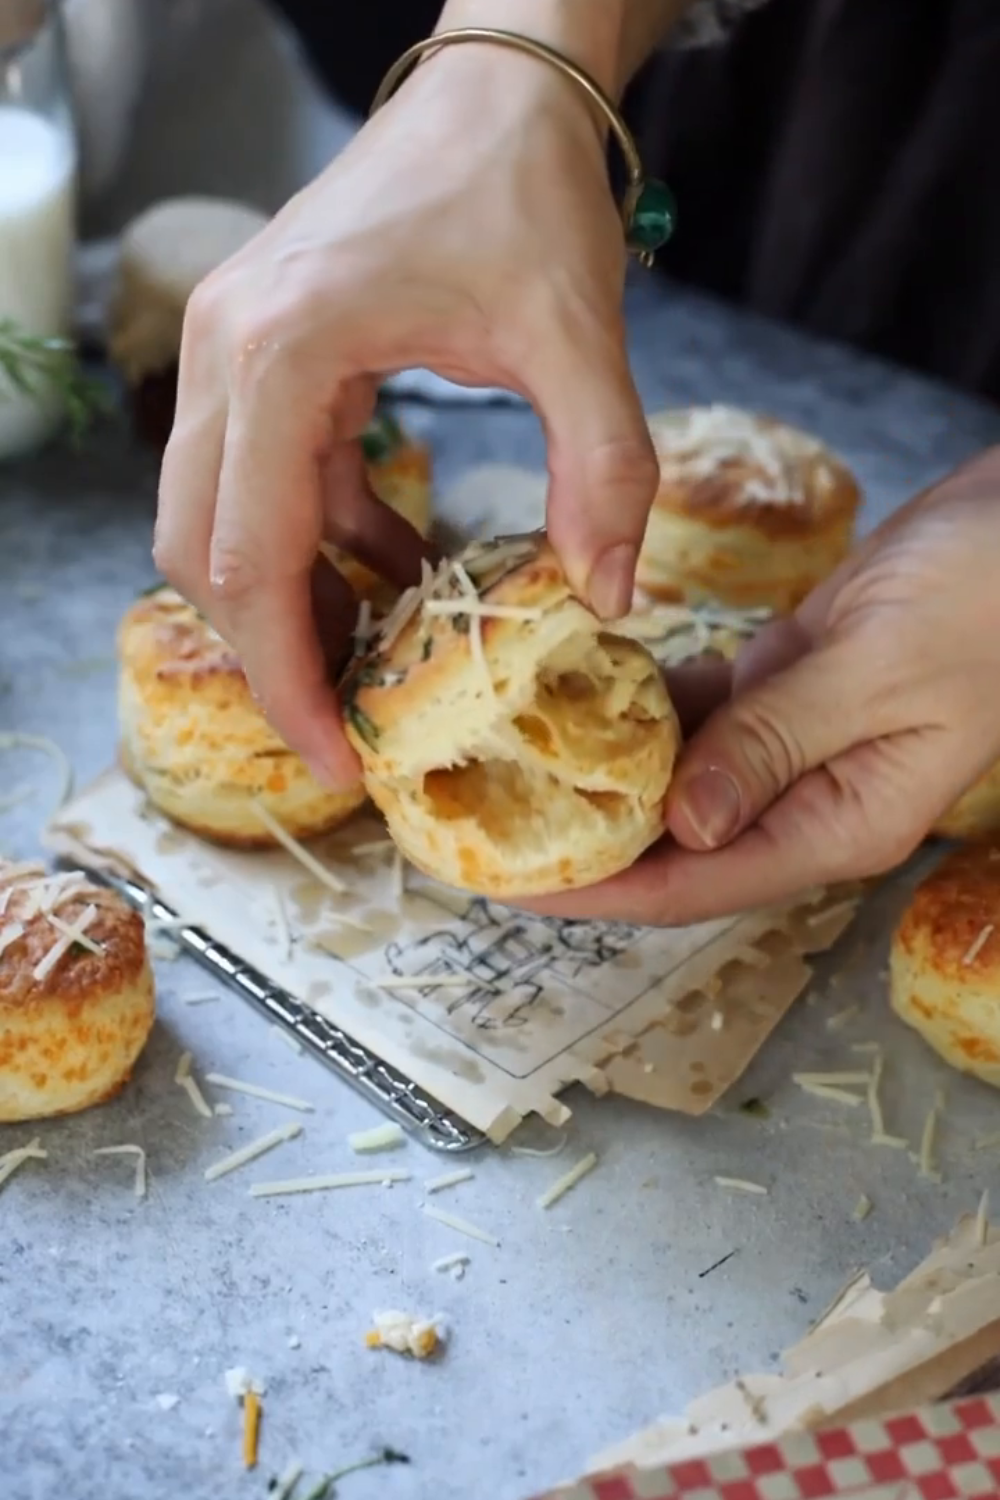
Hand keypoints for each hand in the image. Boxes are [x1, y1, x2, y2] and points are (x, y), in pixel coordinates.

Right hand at [153, 31, 656, 787]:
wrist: (500, 85)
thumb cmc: (524, 189)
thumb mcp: (578, 335)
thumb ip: (603, 470)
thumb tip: (605, 599)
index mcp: (282, 351)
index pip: (249, 555)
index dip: (286, 674)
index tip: (339, 755)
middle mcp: (226, 352)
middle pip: (203, 550)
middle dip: (271, 651)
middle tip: (351, 726)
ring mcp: (232, 350)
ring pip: (219, 521)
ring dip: (293, 597)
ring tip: (378, 656)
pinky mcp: (264, 356)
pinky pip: (268, 481)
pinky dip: (322, 540)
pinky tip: (399, 563)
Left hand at [526, 447, 999, 925]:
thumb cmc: (985, 593)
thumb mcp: (876, 672)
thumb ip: (775, 745)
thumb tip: (680, 823)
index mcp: (840, 825)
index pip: (698, 885)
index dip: (599, 891)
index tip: (508, 884)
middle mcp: (808, 801)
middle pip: (672, 845)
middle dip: (580, 837)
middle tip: (480, 815)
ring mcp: (793, 745)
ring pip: (674, 777)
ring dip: (597, 767)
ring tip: (503, 754)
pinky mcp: (784, 688)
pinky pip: (695, 712)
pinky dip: (639, 702)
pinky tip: (578, 682)